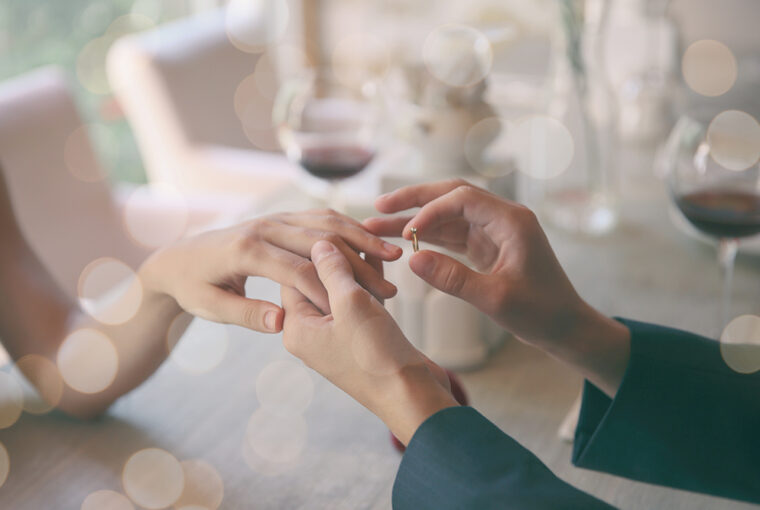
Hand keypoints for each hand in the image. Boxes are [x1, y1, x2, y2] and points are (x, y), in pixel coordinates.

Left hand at [141, 209, 401, 332]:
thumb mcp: (211, 307)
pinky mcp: (281, 217)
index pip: (297, 270)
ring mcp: (273, 218)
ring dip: (362, 238)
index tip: (360, 308)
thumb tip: (280, 322)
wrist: (179, 257)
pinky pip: (320, 217)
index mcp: (245, 251)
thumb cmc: (193, 287)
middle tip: (391, 284)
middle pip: (320, 242)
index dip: (330, 290)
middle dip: (359, 263)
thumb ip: (246, 314)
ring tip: (393, 255)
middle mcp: (263, 227)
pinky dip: (349, 227)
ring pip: (326, 222)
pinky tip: (372, 241)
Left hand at [281, 241, 456, 444]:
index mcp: (297, 328)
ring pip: (340, 290)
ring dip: (356, 268)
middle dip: (336, 257)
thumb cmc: (376, 355)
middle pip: (316, 282)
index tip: (332, 229)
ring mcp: (336, 337)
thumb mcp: (351, 304)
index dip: (313, 251)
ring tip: (369, 239)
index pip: (293, 276)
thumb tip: (320, 246)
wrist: (411, 397)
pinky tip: (379, 259)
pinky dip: (368, 282)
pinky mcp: (360, 338)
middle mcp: (311, 333)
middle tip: (352, 232)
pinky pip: (358, 303)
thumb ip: (332, 271)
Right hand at [365, 180, 629, 395]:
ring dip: (416, 219)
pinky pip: (453, 234)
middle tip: (379, 204)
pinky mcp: (488, 247)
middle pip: (451, 196)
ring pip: (448, 216)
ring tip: (379, 224)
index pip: (462, 199)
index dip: (430, 210)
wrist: (566, 328)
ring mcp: (495, 231)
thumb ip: (453, 279)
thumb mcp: (495, 299)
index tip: (406, 233)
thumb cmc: (541, 313)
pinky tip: (404, 241)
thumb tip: (412, 260)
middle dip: (414, 199)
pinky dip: (429, 237)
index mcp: (511, 221)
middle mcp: (503, 218)